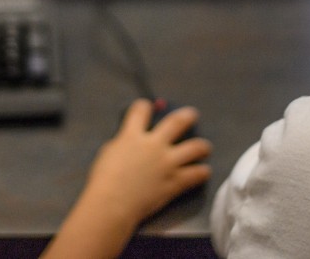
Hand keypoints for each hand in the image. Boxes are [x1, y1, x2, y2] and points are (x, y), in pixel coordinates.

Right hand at [85, 98, 211, 223]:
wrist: (114, 203)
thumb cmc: (104, 179)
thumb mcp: (109, 152)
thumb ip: (123, 143)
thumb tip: (130, 142)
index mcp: (132, 135)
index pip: (141, 110)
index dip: (144, 106)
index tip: (147, 106)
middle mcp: (154, 144)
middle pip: (176, 122)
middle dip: (187, 116)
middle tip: (192, 115)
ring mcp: (168, 162)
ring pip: (195, 147)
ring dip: (202, 146)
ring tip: (205, 147)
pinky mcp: (176, 181)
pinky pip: (196, 174)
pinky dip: (202, 172)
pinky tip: (204, 171)